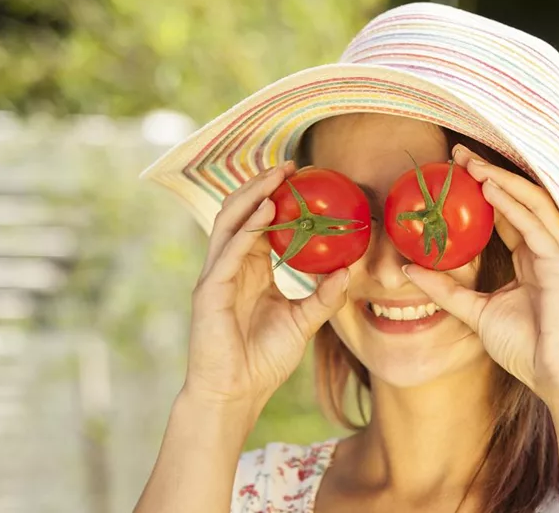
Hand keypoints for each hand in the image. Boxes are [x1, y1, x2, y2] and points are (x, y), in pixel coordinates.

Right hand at [183, 161, 349, 411]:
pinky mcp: (210, 291)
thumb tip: (348, 270)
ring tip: (278, 176)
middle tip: (292, 164)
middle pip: (242, 212)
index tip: (304, 177)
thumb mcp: (302, 323)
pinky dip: (247, 230)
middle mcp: (230, 266)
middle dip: (263, 185)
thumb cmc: (262, 361)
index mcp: (250, 270)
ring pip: (230, 222)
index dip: (278, 197)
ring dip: (253, 195)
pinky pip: (229, 253)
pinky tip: (267, 213)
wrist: (235, 394)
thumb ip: (323, 297)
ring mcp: (217, 276)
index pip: (260, 223)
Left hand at [401, 144, 558, 406]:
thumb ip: (445, 290)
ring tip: (469, 162)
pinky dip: (512, 203)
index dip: (481, 192)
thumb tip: (405, 269)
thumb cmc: (526, 349)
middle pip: (517, 201)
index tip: (452, 174)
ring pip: (529, 203)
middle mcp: (547, 251)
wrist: (558, 378)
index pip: (505, 215)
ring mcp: (558, 255)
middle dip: (488, 174)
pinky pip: (534, 225)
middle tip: (457, 154)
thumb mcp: (475, 312)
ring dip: (499, 179)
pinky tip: (489, 187)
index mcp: (531, 260)